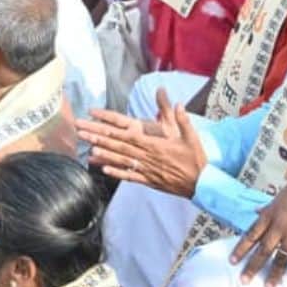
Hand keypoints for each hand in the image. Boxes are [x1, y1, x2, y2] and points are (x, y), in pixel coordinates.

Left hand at [76, 91, 208, 198]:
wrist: (203, 185)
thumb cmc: (196, 160)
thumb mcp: (191, 137)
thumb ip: (182, 119)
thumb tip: (177, 102)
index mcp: (156, 145)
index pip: (128, 136)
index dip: (110, 130)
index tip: (96, 124)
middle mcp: (148, 158)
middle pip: (120, 147)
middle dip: (100, 139)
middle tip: (83, 133)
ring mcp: (148, 171)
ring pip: (122, 161)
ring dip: (105, 156)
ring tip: (89, 150)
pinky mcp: (150, 182)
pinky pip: (131, 177)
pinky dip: (117, 173)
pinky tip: (104, 170)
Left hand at [229, 165, 286, 286]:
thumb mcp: (284, 193)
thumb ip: (270, 206)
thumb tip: (257, 211)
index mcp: (271, 213)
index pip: (251, 235)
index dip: (241, 249)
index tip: (232, 261)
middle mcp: (280, 227)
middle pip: (263, 251)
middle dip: (252, 267)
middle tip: (244, 280)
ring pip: (281, 259)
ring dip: (274, 274)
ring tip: (268, 286)